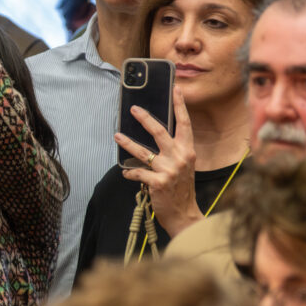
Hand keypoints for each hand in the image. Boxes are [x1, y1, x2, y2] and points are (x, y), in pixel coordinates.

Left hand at [117, 85, 201, 236]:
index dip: (180, 106)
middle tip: (133, 109)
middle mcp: (180, 158)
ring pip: (143, 151)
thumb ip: (174, 151)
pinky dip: (130, 173)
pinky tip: (126, 173)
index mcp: (188, 151)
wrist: (185, 216)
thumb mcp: (184, 167)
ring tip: (116, 136)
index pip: (185, 124)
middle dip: (144, 118)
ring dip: (127, 143)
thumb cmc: (182, 190)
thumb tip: (156, 135)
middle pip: (160, 131)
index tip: (176, 89)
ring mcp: (169, 170)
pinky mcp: (157, 183)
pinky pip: (137, 173)